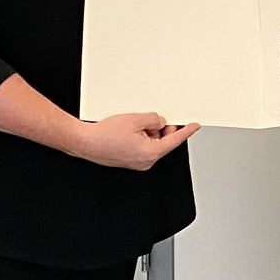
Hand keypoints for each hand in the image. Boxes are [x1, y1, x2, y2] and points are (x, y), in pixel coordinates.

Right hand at [68, 112, 199, 170]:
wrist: (84, 141)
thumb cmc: (105, 135)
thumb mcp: (136, 120)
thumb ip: (154, 119)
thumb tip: (160, 122)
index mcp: (150, 153)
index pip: (174, 141)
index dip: (186, 131)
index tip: (194, 126)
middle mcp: (145, 161)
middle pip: (163, 142)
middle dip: (162, 129)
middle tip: (156, 118)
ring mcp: (136, 162)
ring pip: (152, 143)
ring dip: (149, 132)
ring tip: (135, 123)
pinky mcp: (128, 160)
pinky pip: (142, 146)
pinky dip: (141, 137)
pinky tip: (130, 129)